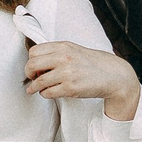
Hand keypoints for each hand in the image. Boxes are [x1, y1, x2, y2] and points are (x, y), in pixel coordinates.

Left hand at [24, 40, 141, 120]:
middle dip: (28, 73)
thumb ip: (56, 53)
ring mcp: (67, 73)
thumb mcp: (74, 50)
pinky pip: (48, 93)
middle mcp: (63, 58)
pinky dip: (45, 94)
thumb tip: (37, 63)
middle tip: (31, 78)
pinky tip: (47, 93)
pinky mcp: (70, 88)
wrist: (113, 75)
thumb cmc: (93, 64)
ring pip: (39, 81)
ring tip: (33, 90)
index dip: (31, 61)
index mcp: (63, 47)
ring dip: (33, 87)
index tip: (34, 67)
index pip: (34, 51)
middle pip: (32, 65)